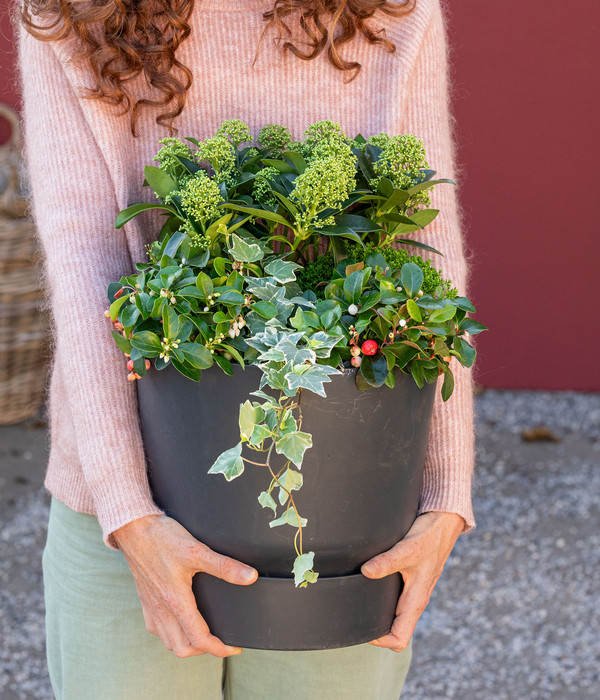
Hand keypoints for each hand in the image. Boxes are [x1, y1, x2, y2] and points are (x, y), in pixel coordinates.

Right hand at [112, 514, 257, 657]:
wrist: (133, 528)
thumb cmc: (162, 538)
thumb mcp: (197, 550)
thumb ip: (224, 566)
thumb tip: (250, 577)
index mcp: (176, 601)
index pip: (199, 639)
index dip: (220, 648)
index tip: (235, 646)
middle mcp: (162, 608)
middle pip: (182, 648)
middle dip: (203, 651)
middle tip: (221, 641)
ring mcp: (151, 605)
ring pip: (167, 641)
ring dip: (186, 644)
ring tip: (203, 634)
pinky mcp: (145, 599)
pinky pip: (156, 628)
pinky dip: (170, 633)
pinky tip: (179, 621)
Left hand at [361, 511, 464, 651]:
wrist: (444, 523)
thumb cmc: (430, 538)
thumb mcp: (407, 549)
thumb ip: (387, 561)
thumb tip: (366, 571)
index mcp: (416, 600)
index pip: (400, 637)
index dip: (381, 640)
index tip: (363, 629)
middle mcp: (415, 599)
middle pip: (396, 628)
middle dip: (377, 630)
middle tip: (356, 617)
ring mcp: (414, 590)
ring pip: (396, 614)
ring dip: (380, 614)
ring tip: (360, 604)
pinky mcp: (412, 579)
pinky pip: (397, 598)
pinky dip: (384, 599)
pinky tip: (371, 585)